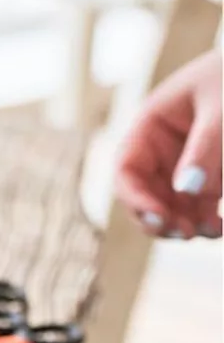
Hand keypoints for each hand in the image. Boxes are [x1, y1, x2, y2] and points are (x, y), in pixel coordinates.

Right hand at [117, 49, 221, 238]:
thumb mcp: (222, 110)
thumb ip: (206, 148)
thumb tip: (187, 189)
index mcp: (151, 125)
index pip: (127, 167)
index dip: (135, 197)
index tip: (161, 217)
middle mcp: (161, 148)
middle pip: (143, 193)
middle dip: (158, 217)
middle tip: (184, 232)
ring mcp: (185, 163)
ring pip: (170, 205)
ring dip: (184, 223)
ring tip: (211, 231)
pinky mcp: (211, 175)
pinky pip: (199, 205)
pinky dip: (206, 220)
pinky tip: (218, 227)